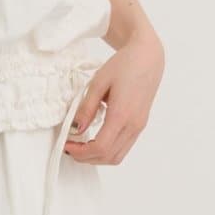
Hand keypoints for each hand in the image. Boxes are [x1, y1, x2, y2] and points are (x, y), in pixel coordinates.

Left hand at [64, 31, 164, 165]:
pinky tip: (95, 140)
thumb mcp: (98, 83)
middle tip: (70, 147)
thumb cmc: (124, 65)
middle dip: (86, 157)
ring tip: (81, 146)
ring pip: (117, 157)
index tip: (66, 144)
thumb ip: (86, 108)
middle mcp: (133, 125)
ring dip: (97, 158)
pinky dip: (107, 151)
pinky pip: (123, 148)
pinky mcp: (140, 125)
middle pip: (108, 157)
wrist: (147, 57)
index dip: (80, 152)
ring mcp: (138, 127)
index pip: (100, 147)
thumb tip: (76, 128)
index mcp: (122, 114)